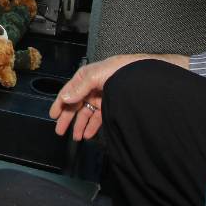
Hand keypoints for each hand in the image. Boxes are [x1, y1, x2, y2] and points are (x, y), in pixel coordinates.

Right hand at [49, 53, 187, 140]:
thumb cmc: (129, 69)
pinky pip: (100, 117)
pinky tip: (89, 134)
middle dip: (68, 117)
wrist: (152, 77)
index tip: (53, 114)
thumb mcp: (102, 72)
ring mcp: (106, 96)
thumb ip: (82, 84)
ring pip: (88, 113)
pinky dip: (93, 126)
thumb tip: (66, 96)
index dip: (60, 102)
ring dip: (81, 124)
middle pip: (77, 103)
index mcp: (90, 76)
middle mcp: (96, 86)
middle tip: (60, 130)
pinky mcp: (116, 105)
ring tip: (76, 137)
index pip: (71, 90)